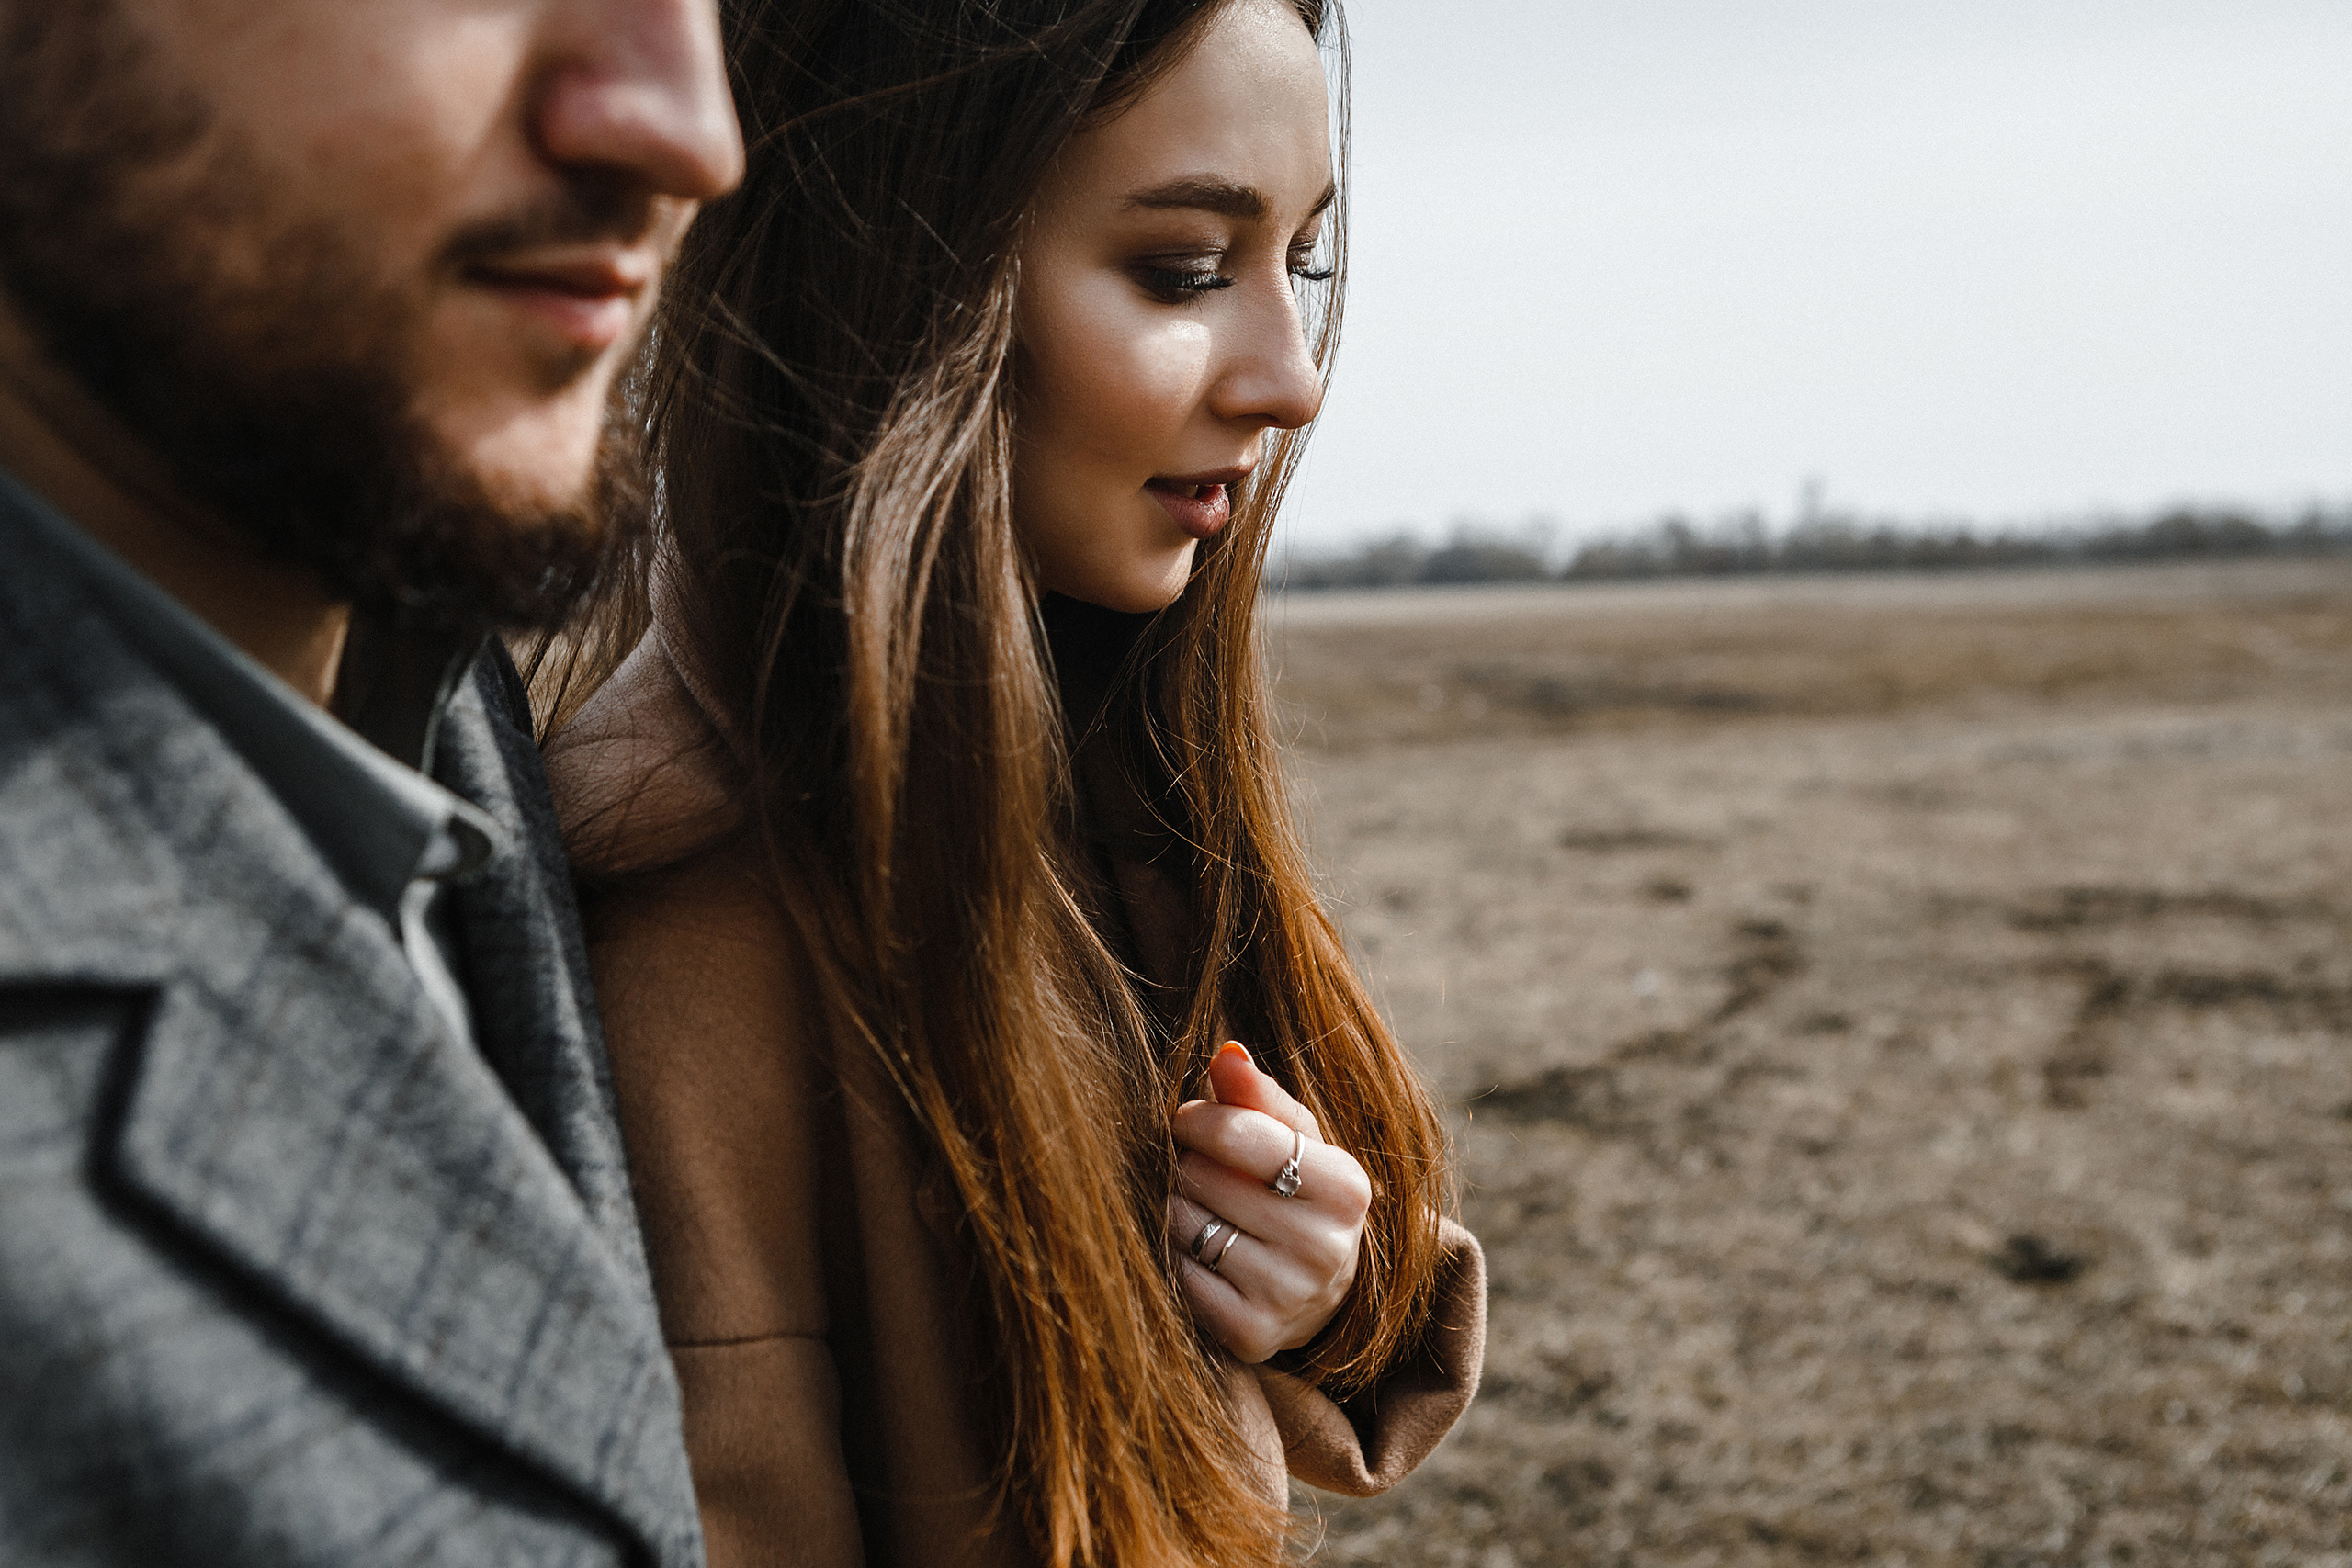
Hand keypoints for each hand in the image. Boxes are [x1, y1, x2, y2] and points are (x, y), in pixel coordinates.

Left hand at [1168, 1041, 1371, 1363]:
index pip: (1240, 1132)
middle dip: (1188, 1166)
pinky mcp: (1251, 1333)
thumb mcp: (1293, 1140)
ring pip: (1183, 1223)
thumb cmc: (1294, 1193)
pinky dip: (1174, 1258)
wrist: (1314, 1291)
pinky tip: (1198, 1254)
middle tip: (1201, 1173)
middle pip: (1202, 1177)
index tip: (1188, 1120)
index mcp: (1346, 1187)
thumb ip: (1256, 1095)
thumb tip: (1225, 1052)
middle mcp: (1327, 1247)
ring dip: (1176, 1208)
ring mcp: (1290, 1296)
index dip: (1197, 1119)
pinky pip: (1177, 1275)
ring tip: (1201, 1210)